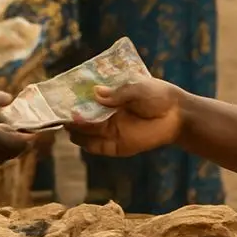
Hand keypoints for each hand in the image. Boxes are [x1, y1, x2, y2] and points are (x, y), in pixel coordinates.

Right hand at [68, 78, 184, 156]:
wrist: (178, 115)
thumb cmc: (158, 96)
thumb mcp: (138, 88)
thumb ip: (118, 93)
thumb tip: (95, 94)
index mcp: (108, 99)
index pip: (85, 100)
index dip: (72, 99)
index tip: (59, 96)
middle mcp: (105, 116)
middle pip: (81, 118)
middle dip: (69, 116)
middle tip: (58, 113)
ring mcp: (111, 131)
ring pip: (85, 134)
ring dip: (75, 130)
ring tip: (68, 123)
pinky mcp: (118, 146)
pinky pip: (97, 147)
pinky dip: (86, 143)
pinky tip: (78, 136)